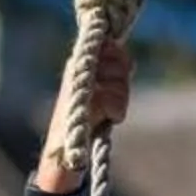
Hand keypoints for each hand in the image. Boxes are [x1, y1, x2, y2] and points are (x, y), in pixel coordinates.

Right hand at [42, 39, 133, 181]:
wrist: (66, 150)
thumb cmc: (85, 121)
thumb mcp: (104, 91)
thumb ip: (114, 73)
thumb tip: (129, 60)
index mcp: (80, 59)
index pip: (111, 45)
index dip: (121, 59)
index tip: (120, 77)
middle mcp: (76, 66)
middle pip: (119, 59)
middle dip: (122, 82)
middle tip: (111, 100)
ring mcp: (78, 81)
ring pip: (118, 79)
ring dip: (119, 99)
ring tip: (106, 112)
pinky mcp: (81, 99)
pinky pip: (113, 99)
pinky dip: (115, 111)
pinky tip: (104, 119)